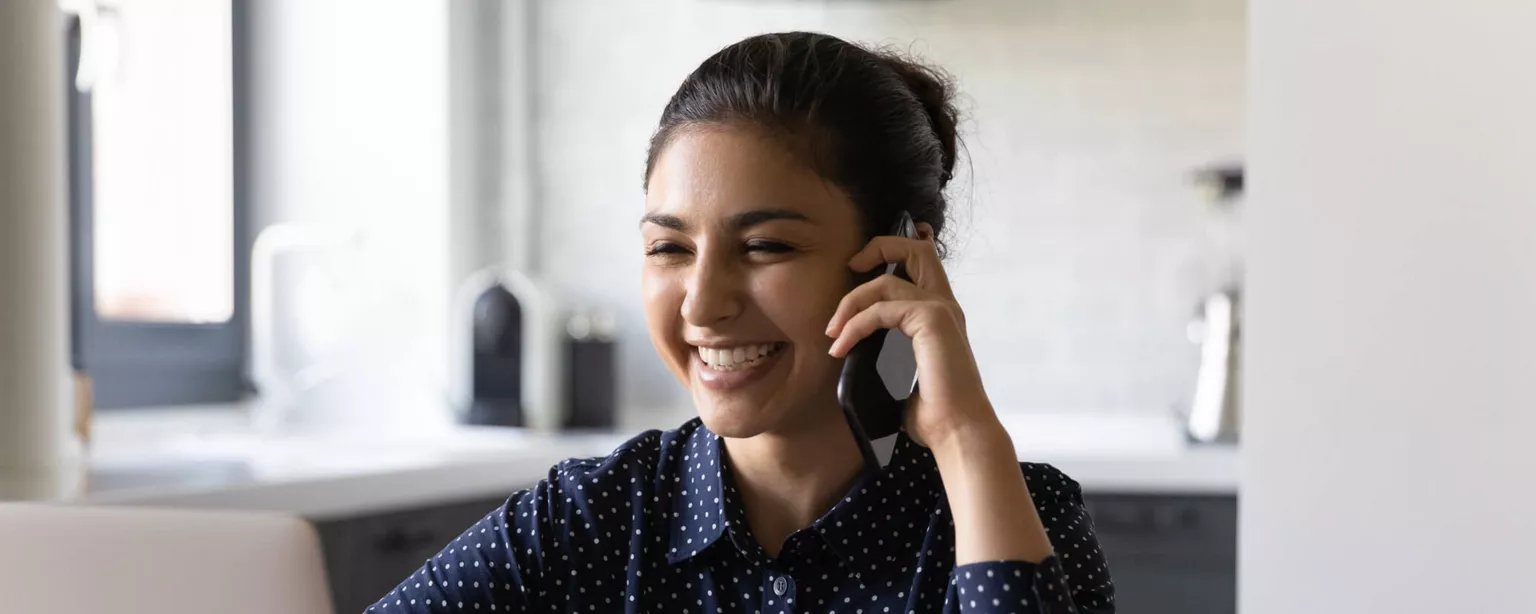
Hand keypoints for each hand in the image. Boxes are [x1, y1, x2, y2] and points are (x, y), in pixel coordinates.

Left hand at [824, 224, 1002, 450]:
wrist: (958, 432)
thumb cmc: (936, 414)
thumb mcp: (904, 376)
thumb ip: (888, 356)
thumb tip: (856, 358)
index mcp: (941, 315)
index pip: (922, 264)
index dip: (892, 253)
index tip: (857, 272)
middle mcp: (945, 305)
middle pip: (916, 248)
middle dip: (878, 247)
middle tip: (850, 267)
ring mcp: (941, 310)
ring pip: (886, 280)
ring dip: (851, 302)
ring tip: (832, 332)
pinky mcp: (932, 319)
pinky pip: (881, 309)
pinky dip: (855, 325)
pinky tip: (841, 346)